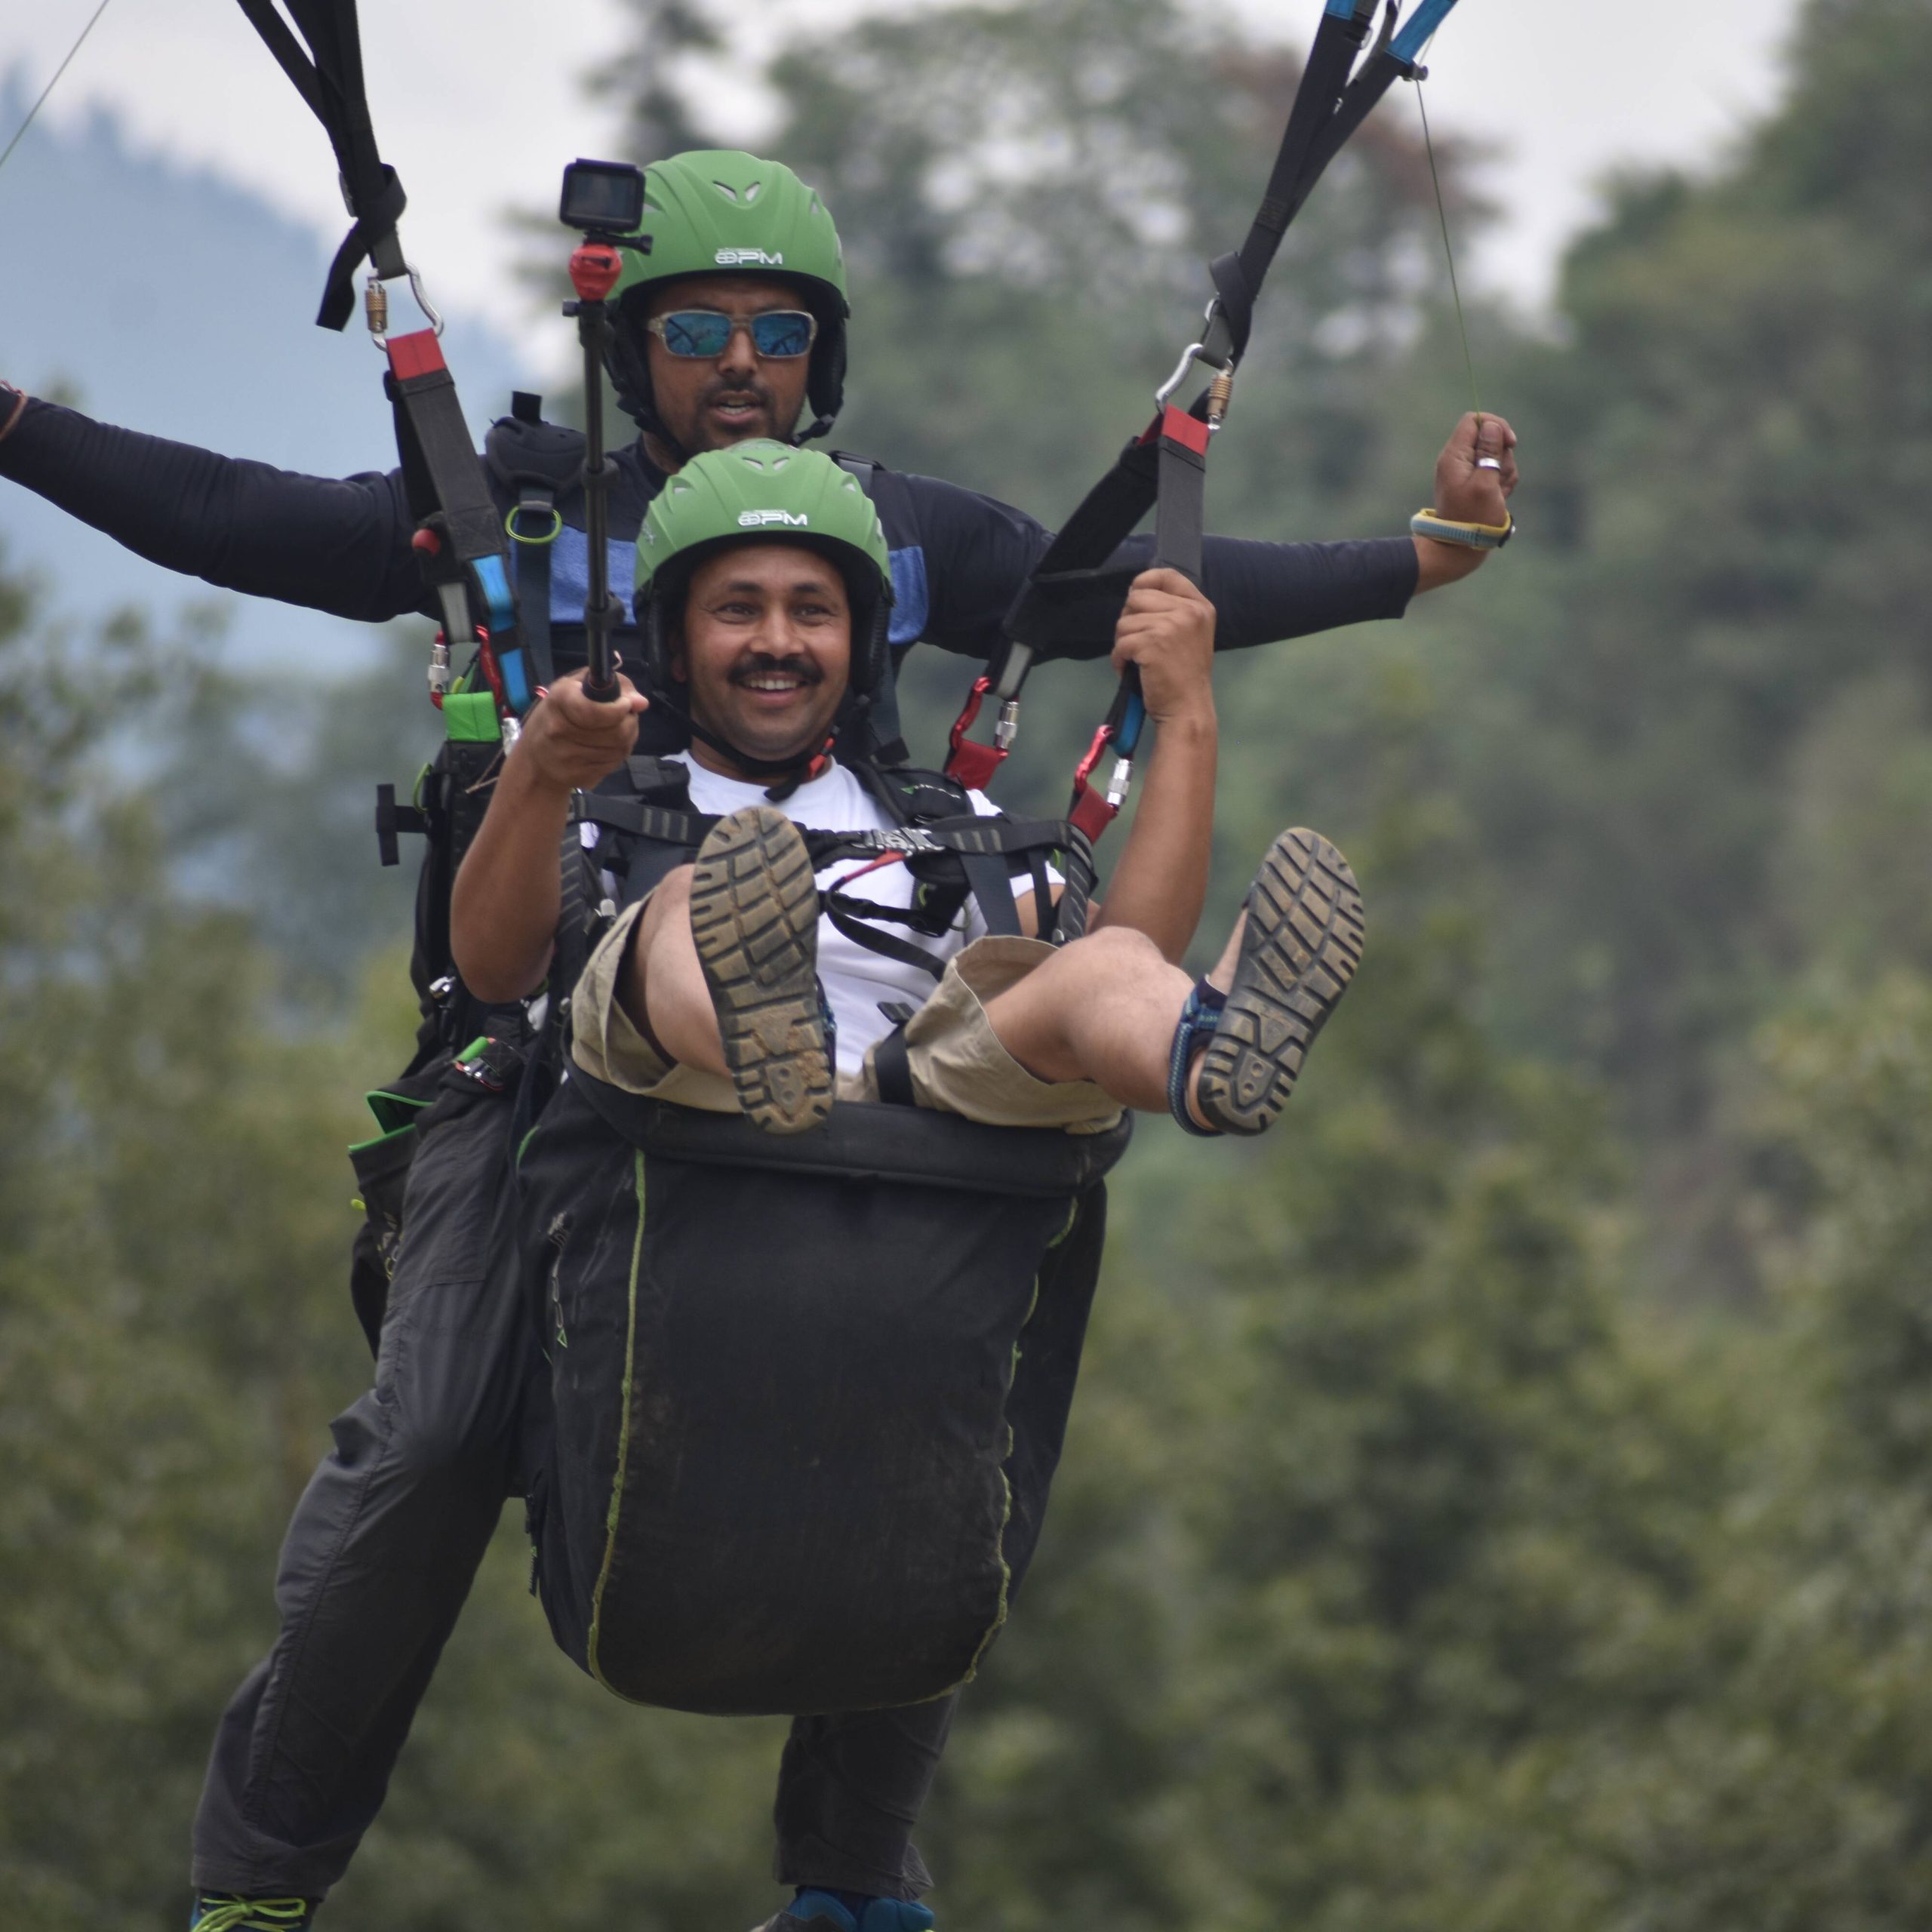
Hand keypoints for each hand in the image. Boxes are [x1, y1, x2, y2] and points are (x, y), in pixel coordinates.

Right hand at [510, 668, 648, 794]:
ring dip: (627, 737)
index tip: (625, 704)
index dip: (618, 709)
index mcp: (559, 701)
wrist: (535, 759)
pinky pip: (614, 764)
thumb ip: (614, 686)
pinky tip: (606, 746)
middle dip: (630, 722)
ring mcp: (570, 759)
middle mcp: (560, 731)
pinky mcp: (580, 777)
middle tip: (625, 715)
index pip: (596, 711)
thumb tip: (641, 703)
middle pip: (618, 732)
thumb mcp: (578, 685)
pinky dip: (618, 753)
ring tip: (615, 729)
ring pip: (621, 749)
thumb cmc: (558, 713)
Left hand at [1112, 568, 1216, 726]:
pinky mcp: (1152, 642)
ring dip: (1123, 642)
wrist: (1187, 709)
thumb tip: (1134, 596)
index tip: (1135, 598)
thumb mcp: (1188, 635)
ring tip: (1136, 660)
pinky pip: (1120, 643)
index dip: (1144, 582)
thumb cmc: (1184, 676)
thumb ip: (1170, 612)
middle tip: (1137, 643)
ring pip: (1125, 621)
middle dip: (1129, 619)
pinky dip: (1119, 659)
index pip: (1166, 575)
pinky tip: (1130, 670)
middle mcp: (1189, 611)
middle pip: (1138, 597)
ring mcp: (1171, 625)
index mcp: (1200, 606)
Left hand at [1432, 410, 1518, 526]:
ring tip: (1498, 493)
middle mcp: (1458, 460)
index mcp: (1454, 456)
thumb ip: (1489, 452)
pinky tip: (1499, 498)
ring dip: (1505, 472)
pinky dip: (1502, 483)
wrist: (1460, 548)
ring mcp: (1468, 472)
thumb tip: (1492, 426)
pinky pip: (1497, 473)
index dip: (1495, 425)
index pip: (1474, 421)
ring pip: (1497, 457)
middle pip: (1490, 438)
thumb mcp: (1485, 483)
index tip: (1510, 442)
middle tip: (1499, 478)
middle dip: (1503, 455)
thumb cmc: (1472, 518)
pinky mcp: (1477, 483)